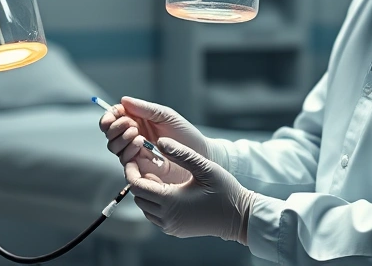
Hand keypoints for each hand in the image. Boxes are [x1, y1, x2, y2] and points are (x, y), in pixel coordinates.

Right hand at [99, 96, 216, 165]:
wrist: (200, 156)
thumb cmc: (186, 134)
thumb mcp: (166, 116)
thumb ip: (145, 109)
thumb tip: (123, 101)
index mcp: (138, 121)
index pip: (115, 117)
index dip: (110, 116)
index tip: (113, 115)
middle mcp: (133, 136)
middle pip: (110, 132)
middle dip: (115, 127)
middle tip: (131, 125)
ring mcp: (135, 152)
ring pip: (113, 146)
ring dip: (121, 138)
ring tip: (137, 135)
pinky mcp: (139, 167)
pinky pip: (124, 160)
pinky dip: (128, 150)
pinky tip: (140, 144)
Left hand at [126, 137, 255, 243]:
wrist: (239, 218)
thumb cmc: (225, 191)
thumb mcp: (204, 167)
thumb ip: (181, 153)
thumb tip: (160, 141)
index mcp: (170, 201)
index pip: (137, 186)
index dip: (132, 170)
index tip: (134, 157)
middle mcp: (166, 217)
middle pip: (138, 196)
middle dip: (138, 179)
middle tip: (145, 162)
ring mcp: (169, 226)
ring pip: (145, 207)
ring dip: (146, 191)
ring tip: (157, 174)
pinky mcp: (175, 230)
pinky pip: (154, 215)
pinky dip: (154, 202)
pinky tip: (167, 188)